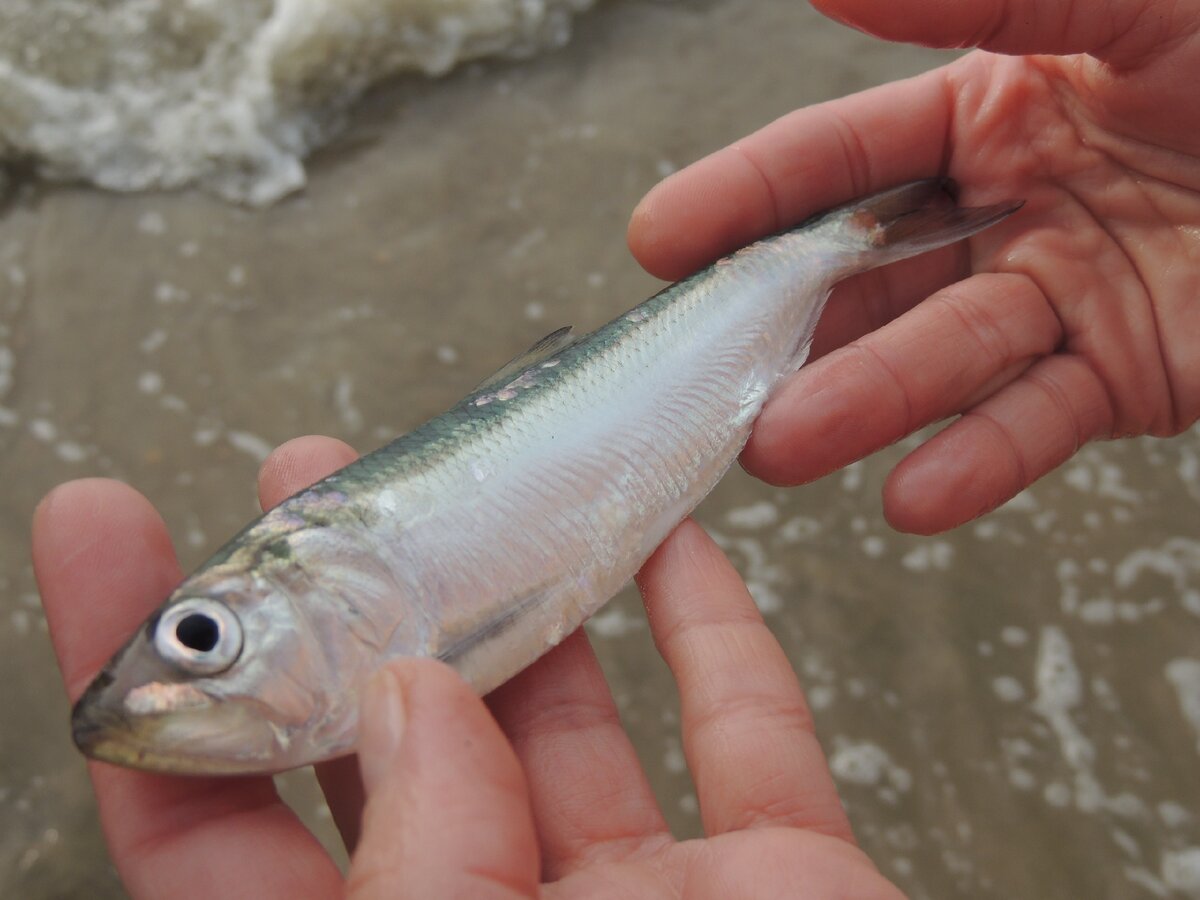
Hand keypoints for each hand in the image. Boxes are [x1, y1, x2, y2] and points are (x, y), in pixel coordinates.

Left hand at [34, 435, 901, 898]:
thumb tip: (408, 714)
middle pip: (392, 748)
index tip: (112, 528)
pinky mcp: (790, 886)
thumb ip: (421, 896)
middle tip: (307, 479)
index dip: (144, 680)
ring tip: (468, 482)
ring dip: (521, 595)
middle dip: (347, 602)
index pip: (214, 840)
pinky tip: (671, 546)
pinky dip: (715, 632)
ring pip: (569, 721)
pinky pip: (750, 730)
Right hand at [628, 0, 1199, 533]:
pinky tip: (914, 499)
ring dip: (861, 405)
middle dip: (784, 327)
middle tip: (707, 375)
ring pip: (941, 358)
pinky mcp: (1124, 378)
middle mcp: (1007, 207)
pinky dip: (978, 464)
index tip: (661, 240)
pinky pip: (1037, 424)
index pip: (841, 158)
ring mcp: (1059, 298)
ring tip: (781, 447)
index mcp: (992, 107)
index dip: (746, 197)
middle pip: (868, 274)